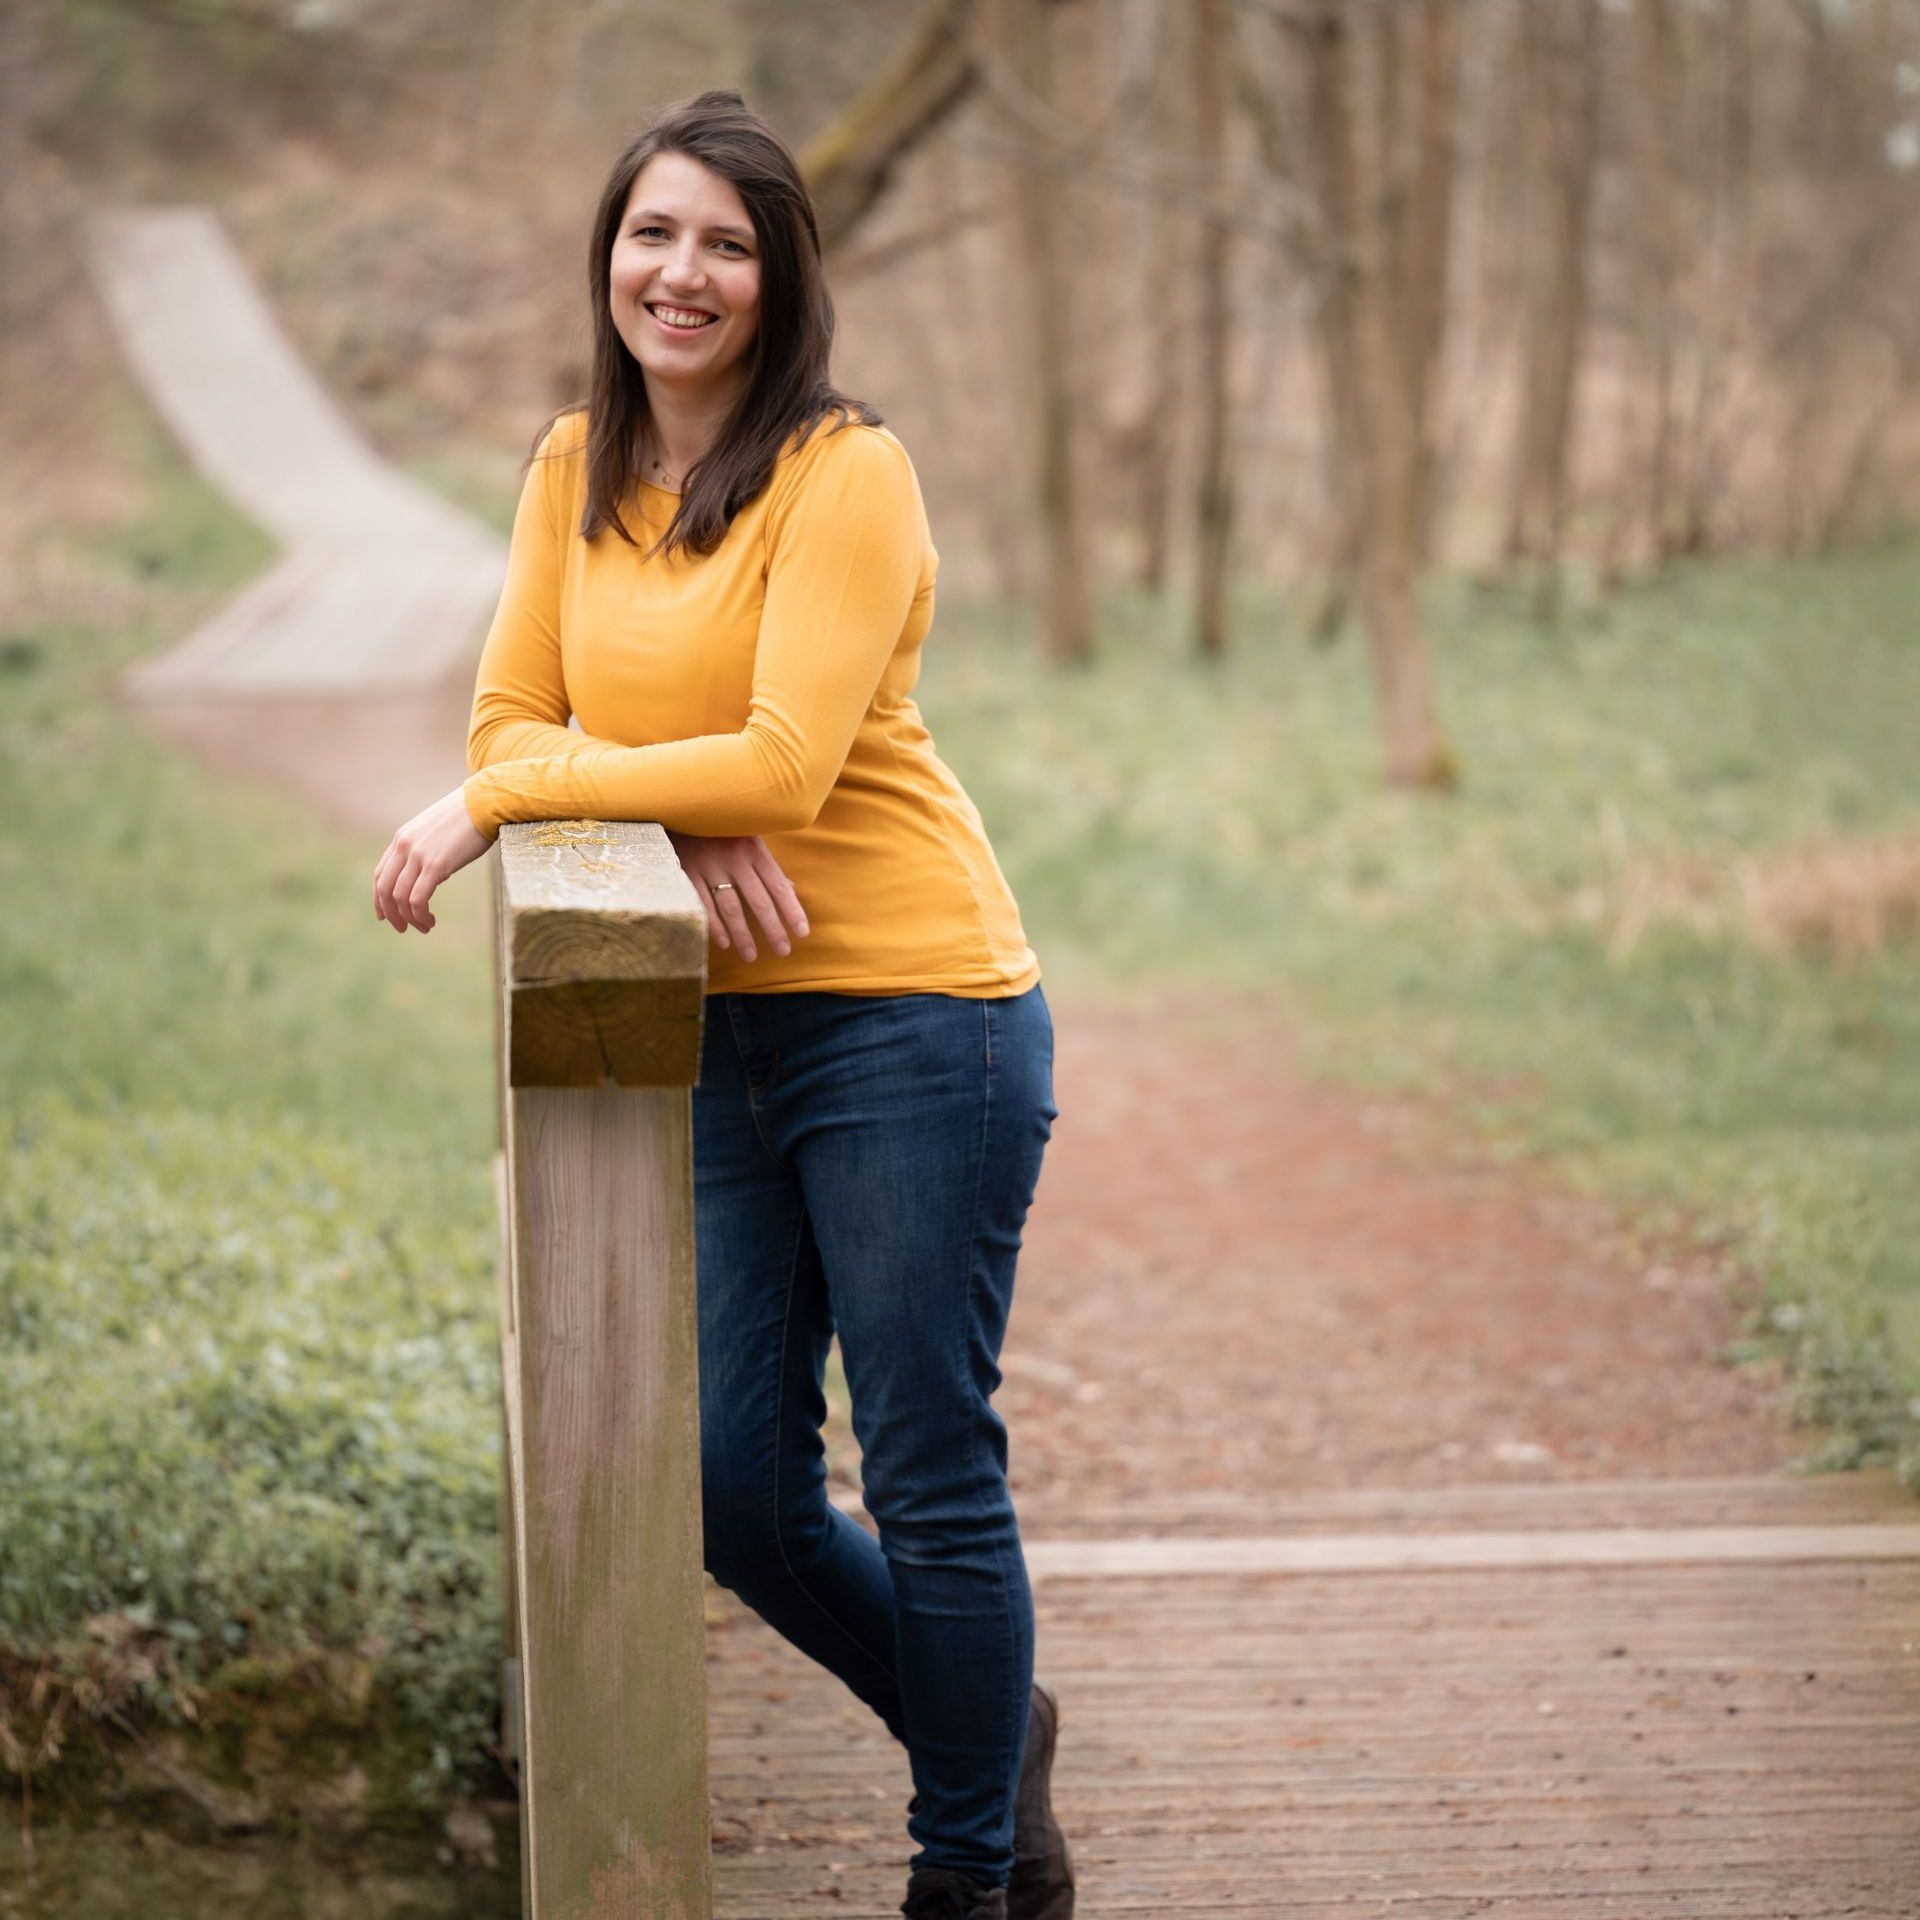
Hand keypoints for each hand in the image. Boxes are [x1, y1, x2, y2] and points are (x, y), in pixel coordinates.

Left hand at [372, 787, 492, 934]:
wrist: (485, 804)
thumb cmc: (468, 817)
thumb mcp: (437, 831)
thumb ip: (425, 849)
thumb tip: (431, 872)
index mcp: (402, 838)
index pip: (380, 874)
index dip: (379, 899)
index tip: (385, 915)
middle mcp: (404, 847)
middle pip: (385, 889)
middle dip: (391, 913)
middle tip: (403, 928)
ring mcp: (418, 855)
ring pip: (399, 897)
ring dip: (408, 918)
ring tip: (423, 927)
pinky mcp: (435, 865)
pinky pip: (417, 898)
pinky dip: (420, 915)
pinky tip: (430, 921)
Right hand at [666, 831, 809, 962]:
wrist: (681, 805)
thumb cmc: (720, 827)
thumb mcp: (748, 838)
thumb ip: (767, 865)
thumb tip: (790, 888)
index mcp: (755, 850)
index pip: (779, 886)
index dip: (792, 910)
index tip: (802, 933)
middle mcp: (735, 859)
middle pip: (759, 901)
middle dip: (772, 929)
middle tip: (783, 951)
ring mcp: (710, 866)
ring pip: (731, 907)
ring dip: (742, 935)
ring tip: (751, 955)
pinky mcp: (687, 871)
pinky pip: (703, 904)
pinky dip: (714, 925)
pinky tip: (724, 943)